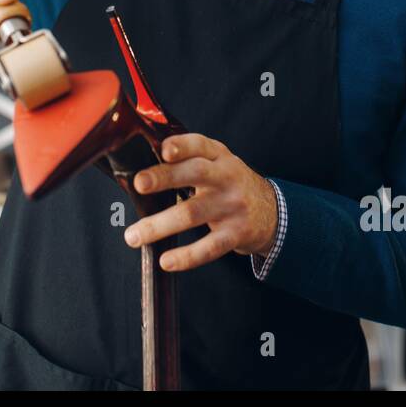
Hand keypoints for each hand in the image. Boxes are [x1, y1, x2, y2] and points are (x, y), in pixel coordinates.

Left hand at [122, 133, 277, 270]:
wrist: (272, 212)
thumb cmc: (229, 184)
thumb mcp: (216, 163)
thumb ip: (187, 161)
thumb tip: (140, 170)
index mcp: (218, 156)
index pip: (199, 145)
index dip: (182, 145)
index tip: (163, 150)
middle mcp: (226, 177)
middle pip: (195, 174)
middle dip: (165, 177)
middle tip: (139, 183)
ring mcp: (232, 206)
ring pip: (193, 213)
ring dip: (160, 225)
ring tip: (133, 236)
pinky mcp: (236, 233)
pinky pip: (209, 247)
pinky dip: (187, 256)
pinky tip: (166, 261)